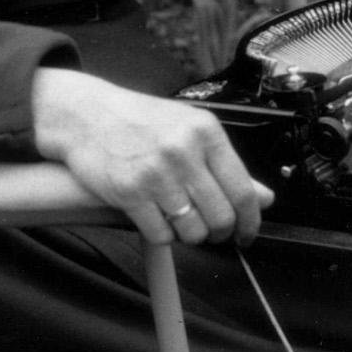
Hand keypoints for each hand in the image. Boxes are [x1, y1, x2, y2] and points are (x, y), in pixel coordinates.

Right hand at [31, 67, 272, 245]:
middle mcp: (184, 152)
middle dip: (219, 233)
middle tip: (212, 232)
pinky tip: (157, 218)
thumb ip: (227, 166)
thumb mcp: (189, 131)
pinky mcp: (130, 193)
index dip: (250, 222)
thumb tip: (264, 198)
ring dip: (190, 235)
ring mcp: (156, 173)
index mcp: (206, 133)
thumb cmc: (141, 122)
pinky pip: (162, 234)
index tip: (247, 234)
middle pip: (220, 217)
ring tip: (180, 220)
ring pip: (193, 231)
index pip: (243, 191)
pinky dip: (163, 234)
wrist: (87, 115)